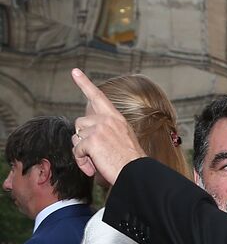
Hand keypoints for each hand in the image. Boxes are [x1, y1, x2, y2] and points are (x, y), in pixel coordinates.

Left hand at [71, 68, 145, 183]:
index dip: (84, 83)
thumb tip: (83, 133)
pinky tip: (92, 168)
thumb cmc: (130, 161)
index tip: (75, 72)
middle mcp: (107, 119)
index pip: (98, 96)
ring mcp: (99, 128)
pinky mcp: (92, 140)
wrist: (136, 172)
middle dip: (82, 138)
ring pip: (76, 136)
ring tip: (96, 161)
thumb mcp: (122, 139)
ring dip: (82, 151)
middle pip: (80, 122)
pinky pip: (76, 150)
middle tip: (94, 154)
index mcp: (116, 118)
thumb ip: (105, 131)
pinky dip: (82, 162)